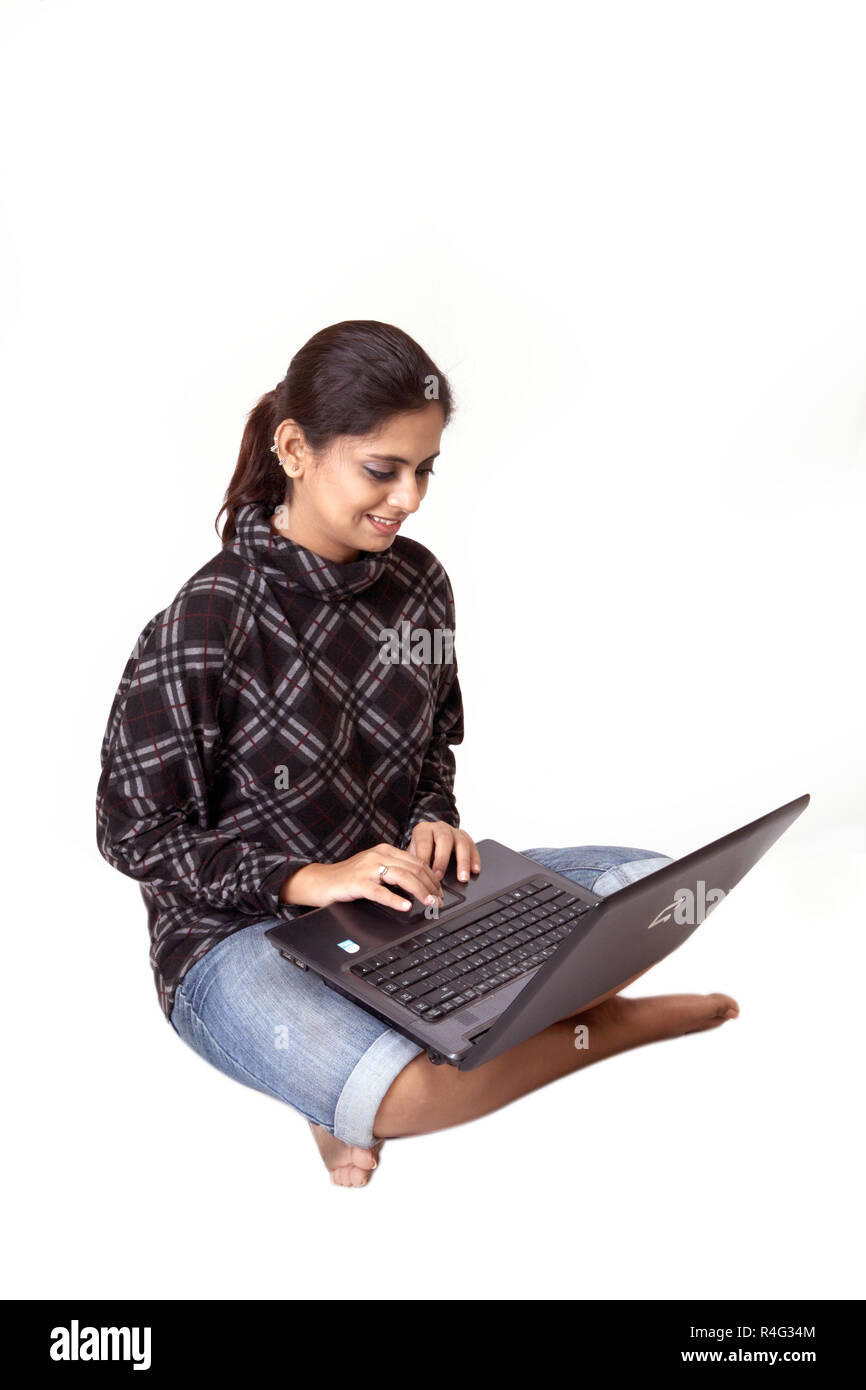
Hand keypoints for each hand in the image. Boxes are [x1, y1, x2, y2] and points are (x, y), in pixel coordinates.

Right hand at [280, 843, 445, 912]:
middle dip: (430, 886)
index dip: (432, 877)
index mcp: (385, 850)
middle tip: (439, 901)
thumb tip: (420, 883)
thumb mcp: (376, 869)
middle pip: (413, 868)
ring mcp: (367, 868)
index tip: (440, 891)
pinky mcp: (357, 883)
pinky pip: (379, 891)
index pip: (416, 861)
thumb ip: (395, 871)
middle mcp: (378, 856)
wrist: (322, 881)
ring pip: (401, 877)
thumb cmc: (350, 877)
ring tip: (429, 903)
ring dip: (419, 891)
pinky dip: (395, 899)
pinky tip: (405, 906)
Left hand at [406, 820, 481, 883]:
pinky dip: (474, 859)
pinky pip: (472, 846)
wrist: (427, 840)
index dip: (425, 857)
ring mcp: (454, 831)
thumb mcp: (412, 854)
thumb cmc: (419, 849)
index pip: (424, 842)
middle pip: (444, 840)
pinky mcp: (465, 837)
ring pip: (461, 842)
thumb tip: (413, 880)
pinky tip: (475, 870)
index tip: (425, 873)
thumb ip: (413, 863)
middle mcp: (439, 828)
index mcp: (423, 830)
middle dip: (442, 860)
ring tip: (463, 878)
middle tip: (439, 877)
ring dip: (463, 862)